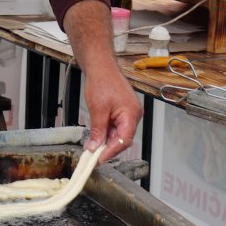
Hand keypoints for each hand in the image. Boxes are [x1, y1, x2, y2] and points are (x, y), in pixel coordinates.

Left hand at [59, 0, 142, 162]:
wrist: (100, 65)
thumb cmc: (102, 81)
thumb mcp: (97, 110)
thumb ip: (98, 131)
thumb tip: (94, 147)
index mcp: (132, 114)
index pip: (124, 140)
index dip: (111, 152)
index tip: (98, 159)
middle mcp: (134, 115)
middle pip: (122, 139)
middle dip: (107, 147)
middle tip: (93, 156)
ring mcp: (129, 112)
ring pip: (118, 133)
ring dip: (105, 140)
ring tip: (92, 147)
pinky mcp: (122, 110)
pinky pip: (116, 126)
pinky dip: (106, 132)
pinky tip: (96, 136)